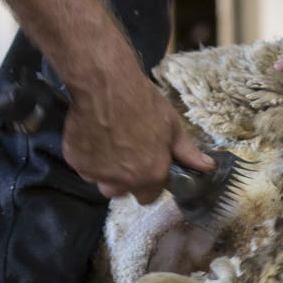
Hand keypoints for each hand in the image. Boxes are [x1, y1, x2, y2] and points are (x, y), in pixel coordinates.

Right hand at [61, 64, 212, 201]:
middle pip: (120, 191)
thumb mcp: (172, 125)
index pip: (148, 198)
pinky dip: (85, 155)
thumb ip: (187, 152)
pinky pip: (81, 165)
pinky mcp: (74, 160)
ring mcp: (95, 172)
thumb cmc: (143, 102)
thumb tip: (208, 167)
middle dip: (122, 178)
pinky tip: (92, 133)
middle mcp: (122, 181)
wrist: (105, 84)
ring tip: (107, 142)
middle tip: (124, 152)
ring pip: (99, 180)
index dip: (148, 184)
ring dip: (103, 169)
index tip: (146, 168)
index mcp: (150, 175)